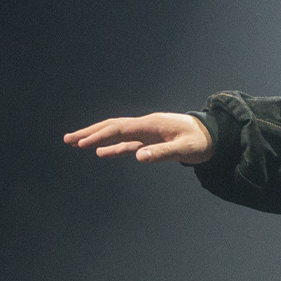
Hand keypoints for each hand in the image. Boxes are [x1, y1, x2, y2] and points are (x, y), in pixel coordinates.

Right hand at [64, 112, 213, 164]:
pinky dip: (112, 146)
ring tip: (74, 143)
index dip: (100, 135)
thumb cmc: (202, 141)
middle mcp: (146, 126)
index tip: (82, 143)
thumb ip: (162, 152)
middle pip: (112, 127)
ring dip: (96, 137)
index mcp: (151, 124)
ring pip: (116, 133)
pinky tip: (100, 152)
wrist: (214, 135)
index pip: (120, 129)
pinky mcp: (150, 140)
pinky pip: (126, 143)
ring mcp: (146, 132)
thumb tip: (138, 156)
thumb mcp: (186, 149)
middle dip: (90, 132)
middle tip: (67, 139)